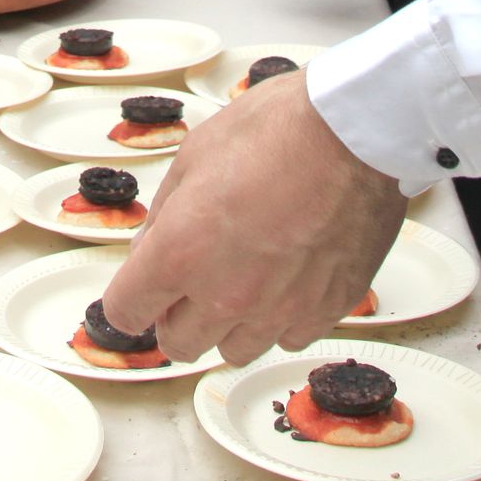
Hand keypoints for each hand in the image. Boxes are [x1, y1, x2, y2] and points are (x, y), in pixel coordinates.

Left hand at [103, 72, 408, 364]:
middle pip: (178, 344)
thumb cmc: (276, 129)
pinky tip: (287, 278)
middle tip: (190, 281)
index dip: (129, 300)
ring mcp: (280, 309)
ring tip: (244, 278)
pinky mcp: (327, 310)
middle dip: (174, 316)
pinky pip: (289, 337)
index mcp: (180, 254)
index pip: (126, 313)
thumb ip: (165, 213)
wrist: (354, 132)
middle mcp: (226, 295)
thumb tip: (149, 248)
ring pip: (234, 350)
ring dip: (228, 324)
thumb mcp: (194, 155)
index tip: (141, 288)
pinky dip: (281, 318)